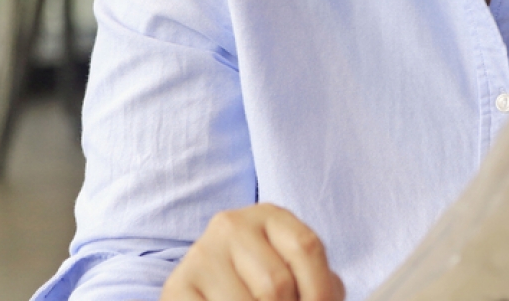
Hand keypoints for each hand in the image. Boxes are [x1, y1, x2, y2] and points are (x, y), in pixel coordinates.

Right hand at [161, 204, 345, 300]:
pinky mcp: (177, 286)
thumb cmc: (264, 286)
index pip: (306, 247)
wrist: (214, 288)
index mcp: (270, 216)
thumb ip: (321, 285)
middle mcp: (231, 225)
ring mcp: (201, 255)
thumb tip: (331, 299)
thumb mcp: (297, 275)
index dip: (321, 290)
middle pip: (276, 284)